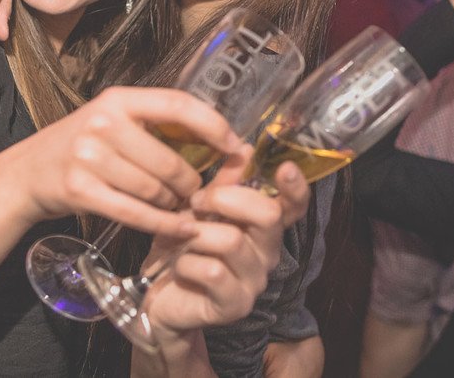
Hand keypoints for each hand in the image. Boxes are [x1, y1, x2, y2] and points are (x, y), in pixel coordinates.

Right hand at [0, 87, 246, 236]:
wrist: (27, 172)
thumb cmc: (83, 146)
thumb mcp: (112, 120)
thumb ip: (154, 124)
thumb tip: (219, 139)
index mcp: (118, 99)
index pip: (177, 105)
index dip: (213, 126)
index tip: (236, 146)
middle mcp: (102, 123)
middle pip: (169, 160)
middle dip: (191, 182)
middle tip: (199, 192)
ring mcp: (88, 157)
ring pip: (154, 189)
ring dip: (175, 204)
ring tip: (181, 207)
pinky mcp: (80, 191)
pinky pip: (136, 213)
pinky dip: (163, 224)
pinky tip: (179, 228)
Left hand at [142, 159, 310, 338]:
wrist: (157, 296)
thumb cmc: (179, 246)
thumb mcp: (196, 210)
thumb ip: (222, 184)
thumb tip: (244, 149)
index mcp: (261, 226)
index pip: (293, 206)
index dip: (296, 187)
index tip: (285, 167)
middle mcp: (267, 253)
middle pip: (268, 215)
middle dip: (225, 199)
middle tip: (196, 203)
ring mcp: (254, 281)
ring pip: (232, 241)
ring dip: (197, 234)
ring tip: (181, 239)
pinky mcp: (235, 304)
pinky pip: (212, 271)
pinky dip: (186, 263)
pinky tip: (179, 267)